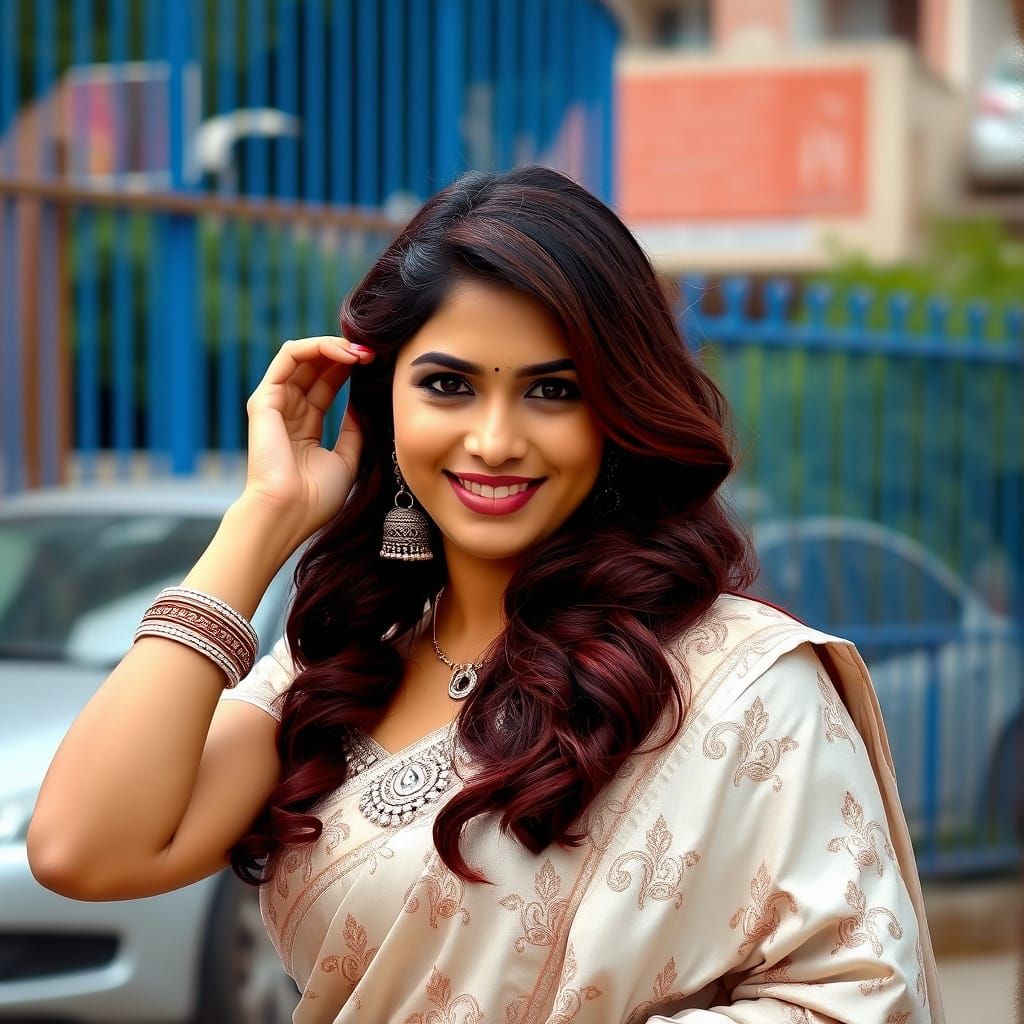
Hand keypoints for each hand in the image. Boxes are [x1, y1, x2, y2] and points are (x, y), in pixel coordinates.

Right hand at [240, 336, 374, 543]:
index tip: (379, 366)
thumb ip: (354, 430)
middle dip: (347, 354)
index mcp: (305, 426)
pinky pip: (289, 356)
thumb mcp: (347, 459)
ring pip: (303, 355)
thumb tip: (363, 404)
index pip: (328, 384)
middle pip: (317, 366)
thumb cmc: (316, 498)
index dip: (353, 370)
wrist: (290, 513)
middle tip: (374, 353)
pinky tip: (344, 355)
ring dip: (335, 346)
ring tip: (361, 352)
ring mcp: (275, 403)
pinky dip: (317, 347)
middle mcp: (288, 410)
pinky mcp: (266, 398)